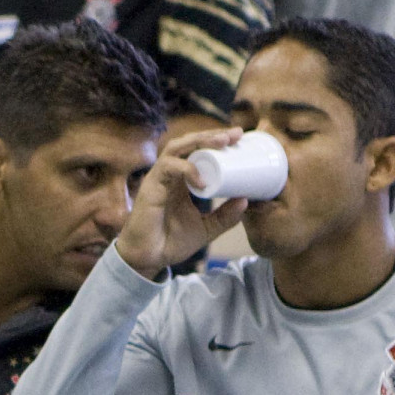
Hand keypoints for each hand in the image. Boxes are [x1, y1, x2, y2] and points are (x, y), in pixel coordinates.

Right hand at [115, 130, 249, 279]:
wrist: (148, 259)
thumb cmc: (171, 242)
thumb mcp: (206, 228)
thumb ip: (225, 216)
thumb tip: (246, 201)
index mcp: (181, 179)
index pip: (197, 150)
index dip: (216, 140)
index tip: (238, 137)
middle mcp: (169, 174)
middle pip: (189, 142)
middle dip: (212, 135)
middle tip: (235, 134)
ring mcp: (159, 178)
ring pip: (177, 147)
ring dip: (200, 141)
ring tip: (222, 143)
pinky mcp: (150, 187)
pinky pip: (168, 168)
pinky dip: (186, 169)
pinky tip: (201, 180)